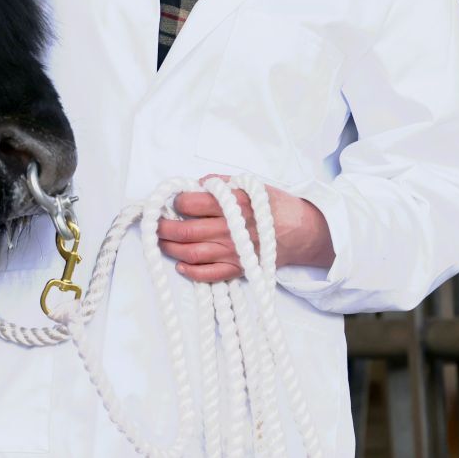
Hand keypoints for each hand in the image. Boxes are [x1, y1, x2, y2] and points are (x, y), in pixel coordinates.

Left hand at [157, 175, 333, 282]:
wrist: (303, 231)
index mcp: (233, 205)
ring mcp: (233, 252)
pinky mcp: (238, 268)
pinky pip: (209, 274)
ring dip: (170, 249)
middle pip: (186, 231)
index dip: (177, 202)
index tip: (173, 202)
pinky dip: (191, 272)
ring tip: (161, 242)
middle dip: (164, 228)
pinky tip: (180, 265)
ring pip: (192, 253)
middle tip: (156, 224)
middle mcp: (230, 229)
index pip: (192, 204)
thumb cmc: (273, 205)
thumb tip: (196, 185)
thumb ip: (221, 182)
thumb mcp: (249, 184)